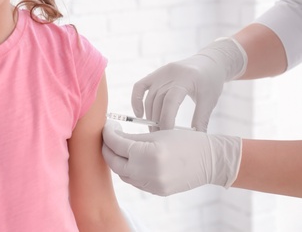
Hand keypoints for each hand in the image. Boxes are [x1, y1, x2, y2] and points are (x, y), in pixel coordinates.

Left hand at [102, 120, 241, 195]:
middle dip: (107, 148)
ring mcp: (152, 185)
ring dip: (117, 160)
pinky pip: (134, 181)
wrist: (211, 161)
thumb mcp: (158, 134)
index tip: (107, 126)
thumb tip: (113, 135)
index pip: (117, 144)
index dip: (108, 133)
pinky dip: (128, 170)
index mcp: (149, 154)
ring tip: (120, 146)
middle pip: (114, 162)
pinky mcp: (156, 191)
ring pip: (122, 173)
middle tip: (109, 136)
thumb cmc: (186, 141)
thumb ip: (132, 137)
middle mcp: (148, 172)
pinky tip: (131, 159)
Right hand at [132, 37, 246, 131]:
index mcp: (187, 78)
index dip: (167, 119)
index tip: (168, 135)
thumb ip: (200, 120)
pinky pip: (140, 86)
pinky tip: (140, 114)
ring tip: (154, 130)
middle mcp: (171, 73)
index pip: (171, 100)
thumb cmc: (211, 82)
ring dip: (150, 115)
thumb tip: (194, 140)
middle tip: (160, 137)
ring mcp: (161, 72)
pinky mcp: (156, 73)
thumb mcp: (209, 100)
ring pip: (150, 97)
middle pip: (158, 100)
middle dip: (157, 120)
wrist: (210, 62)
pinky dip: (136, 100)